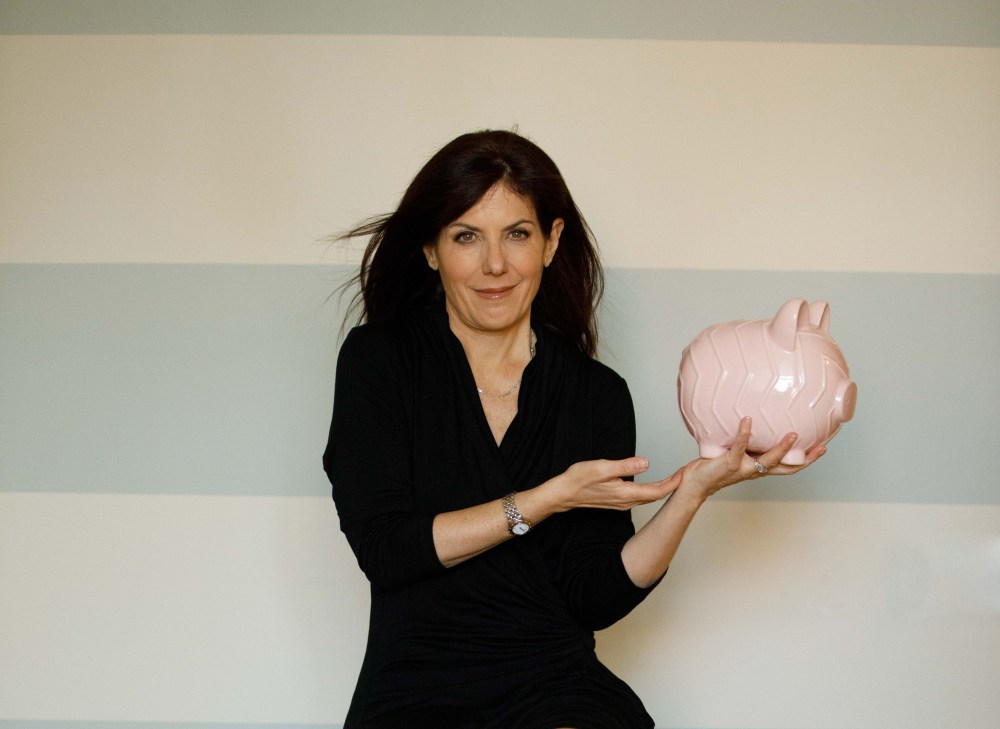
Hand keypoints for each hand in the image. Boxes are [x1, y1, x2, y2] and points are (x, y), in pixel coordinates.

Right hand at [548, 456, 682, 511]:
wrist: (564, 494)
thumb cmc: (579, 479)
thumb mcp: (602, 467)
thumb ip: (625, 465)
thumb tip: (646, 462)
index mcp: (625, 493)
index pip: (656, 490)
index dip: (673, 483)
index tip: (685, 474)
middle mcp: (626, 501)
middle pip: (656, 496)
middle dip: (672, 486)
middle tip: (685, 474)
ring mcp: (621, 503)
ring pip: (648, 498)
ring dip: (663, 489)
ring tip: (674, 479)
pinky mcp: (617, 501)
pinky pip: (640, 498)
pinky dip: (651, 491)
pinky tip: (653, 486)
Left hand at [673, 416, 825, 501]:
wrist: (695, 482)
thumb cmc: (715, 466)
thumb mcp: (736, 453)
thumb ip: (747, 442)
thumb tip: (754, 420)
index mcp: (760, 468)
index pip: (789, 466)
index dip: (807, 459)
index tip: (823, 447)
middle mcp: (756, 470)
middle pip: (787, 467)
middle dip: (806, 459)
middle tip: (822, 447)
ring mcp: (744, 468)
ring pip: (769, 461)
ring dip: (782, 449)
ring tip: (793, 434)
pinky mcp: (729, 463)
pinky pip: (739, 447)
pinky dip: (744, 434)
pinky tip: (747, 420)